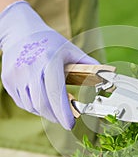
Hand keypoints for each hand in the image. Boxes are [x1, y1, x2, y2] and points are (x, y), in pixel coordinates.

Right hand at [0, 1, 97, 128]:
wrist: (21, 33)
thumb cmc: (50, 43)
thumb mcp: (70, 50)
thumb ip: (88, 64)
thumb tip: (108, 77)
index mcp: (49, 60)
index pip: (56, 91)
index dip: (63, 111)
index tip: (70, 124)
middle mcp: (30, 67)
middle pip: (43, 103)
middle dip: (55, 117)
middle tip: (64, 120)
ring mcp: (16, 75)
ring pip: (32, 105)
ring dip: (45, 111)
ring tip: (53, 105)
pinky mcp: (8, 80)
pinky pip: (22, 102)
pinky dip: (33, 105)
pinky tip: (40, 98)